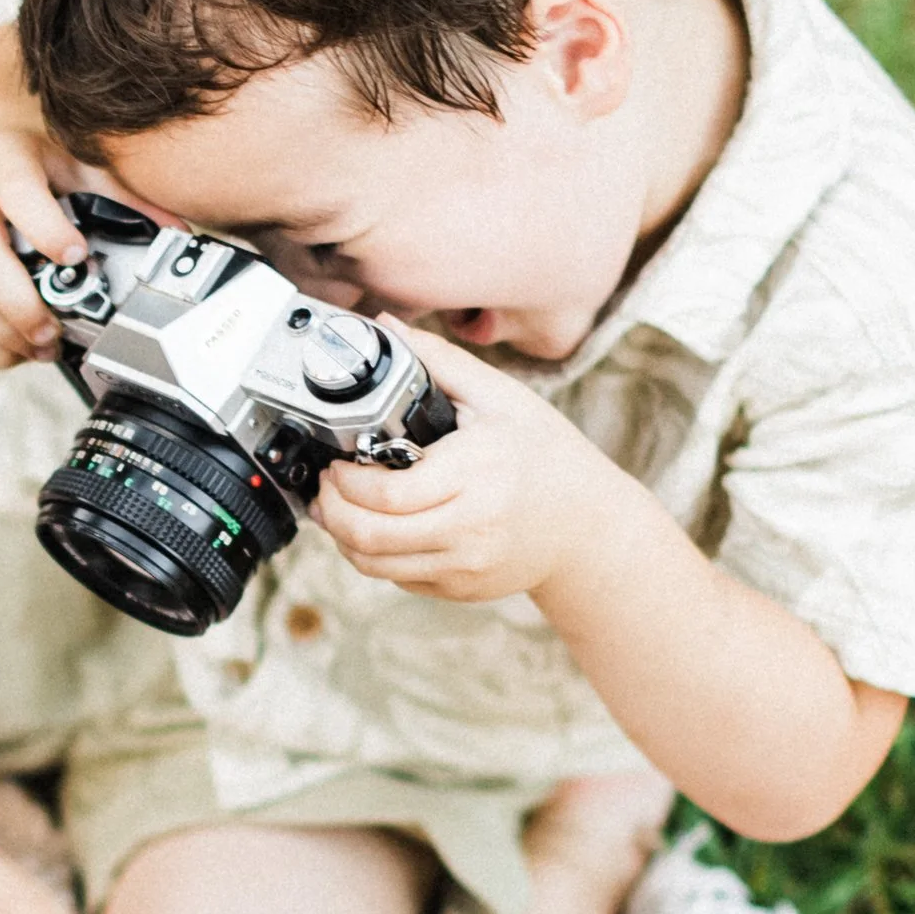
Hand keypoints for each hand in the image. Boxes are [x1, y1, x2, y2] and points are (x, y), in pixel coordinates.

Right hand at [0, 23, 121, 367]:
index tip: (77, 256)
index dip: (45, 227)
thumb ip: (125, 200)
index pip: (18, 192)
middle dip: (22, 305)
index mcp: (1, 158)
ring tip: (43, 346)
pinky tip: (18, 350)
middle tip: (55, 331)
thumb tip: (178, 235)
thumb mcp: (80, 169)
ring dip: (5, 331)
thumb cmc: (36, 167)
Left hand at [312, 328, 627, 603]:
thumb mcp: (502, 398)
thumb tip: (386, 326)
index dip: (345, 481)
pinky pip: (397, 577)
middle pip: (371, 535)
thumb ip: (440, 361)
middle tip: (325, 486)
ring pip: (375, 564)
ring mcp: (464, 564)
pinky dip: (372, 555)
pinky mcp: (460, 587)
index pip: (387, 492)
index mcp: (475, 474)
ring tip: (336, 509)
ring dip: (342, 537)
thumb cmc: (548, 456)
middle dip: (331, 510)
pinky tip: (374, 528)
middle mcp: (469, 527)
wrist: (589, 526)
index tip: (336, 462)